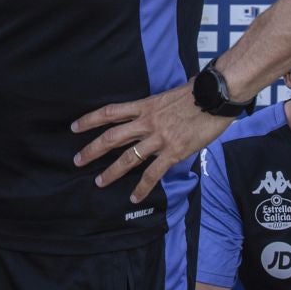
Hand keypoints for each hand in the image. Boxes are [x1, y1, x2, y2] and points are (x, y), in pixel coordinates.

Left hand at [73, 80, 233, 202]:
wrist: (215, 96)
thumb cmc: (197, 92)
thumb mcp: (168, 95)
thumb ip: (156, 106)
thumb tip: (153, 111)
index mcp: (145, 105)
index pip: (110, 112)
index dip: (90, 119)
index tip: (74, 127)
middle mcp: (147, 122)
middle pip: (112, 137)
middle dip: (92, 149)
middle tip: (77, 160)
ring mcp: (159, 138)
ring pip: (128, 158)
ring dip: (112, 171)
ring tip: (99, 182)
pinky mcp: (173, 152)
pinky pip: (153, 173)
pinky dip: (142, 187)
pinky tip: (134, 197)